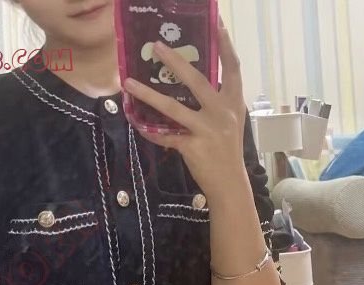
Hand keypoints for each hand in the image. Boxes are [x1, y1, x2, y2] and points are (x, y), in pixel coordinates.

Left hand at [122, 16, 249, 202]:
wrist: (230, 183)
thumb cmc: (227, 150)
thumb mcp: (231, 122)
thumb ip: (217, 101)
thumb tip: (192, 79)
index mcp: (234, 103)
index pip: (232, 67)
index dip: (225, 44)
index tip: (216, 22)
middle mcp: (223, 113)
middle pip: (197, 80)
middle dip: (175, 61)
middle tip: (156, 45)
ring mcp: (208, 130)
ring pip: (173, 107)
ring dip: (148, 94)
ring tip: (129, 82)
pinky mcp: (193, 147)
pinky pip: (165, 135)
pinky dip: (150, 130)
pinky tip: (136, 123)